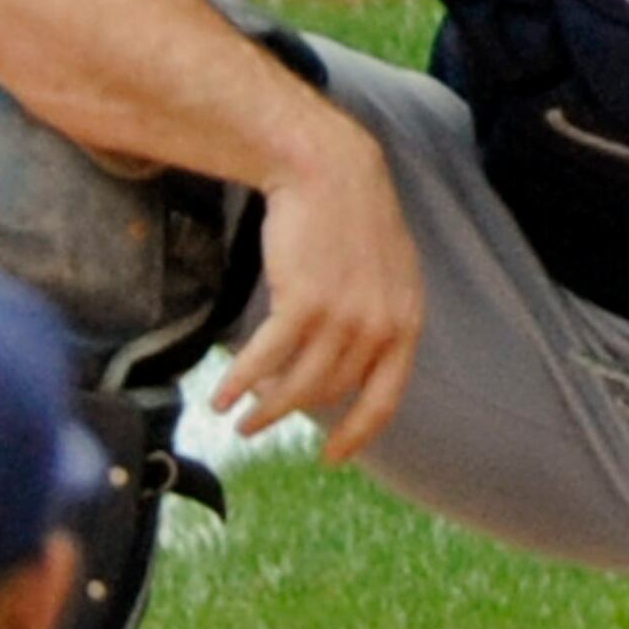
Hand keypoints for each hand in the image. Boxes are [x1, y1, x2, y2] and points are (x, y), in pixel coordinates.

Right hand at [210, 113, 423, 464]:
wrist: (330, 170)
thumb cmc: (352, 222)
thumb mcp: (387, 276)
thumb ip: (378, 323)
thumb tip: (350, 373)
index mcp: (407, 323)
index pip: (386, 398)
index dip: (357, 434)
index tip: (333, 457)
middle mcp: (381, 326)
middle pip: (329, 392)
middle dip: (293, 412)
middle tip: (262, 424)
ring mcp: (344, 316)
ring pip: (297, 384)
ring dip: (264, 409)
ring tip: (240, 420)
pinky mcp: (303, 301)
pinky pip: (266, 360)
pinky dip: (240, 383)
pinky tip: (221, 397)